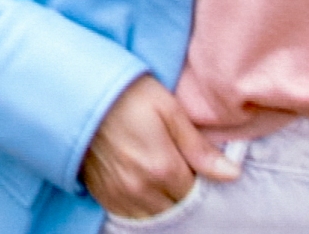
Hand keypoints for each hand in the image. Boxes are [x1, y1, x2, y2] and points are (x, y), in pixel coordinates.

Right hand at [80, 76, 239, 218]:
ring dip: (164, 202)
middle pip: (177, 209)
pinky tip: (145, 186)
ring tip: (162, 176)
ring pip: (155, 217)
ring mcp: (119, 195)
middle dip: (184, 193)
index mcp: (162, 167)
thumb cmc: (126, 93)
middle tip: (180, 168)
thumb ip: (198, 147)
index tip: (197, 163)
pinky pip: (131, 216)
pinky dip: (143, 206)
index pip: (196, 193)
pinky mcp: (102, 195)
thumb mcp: (167, 109)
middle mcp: (140, 189)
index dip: (201, 179)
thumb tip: (231, 174)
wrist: (77, 90)